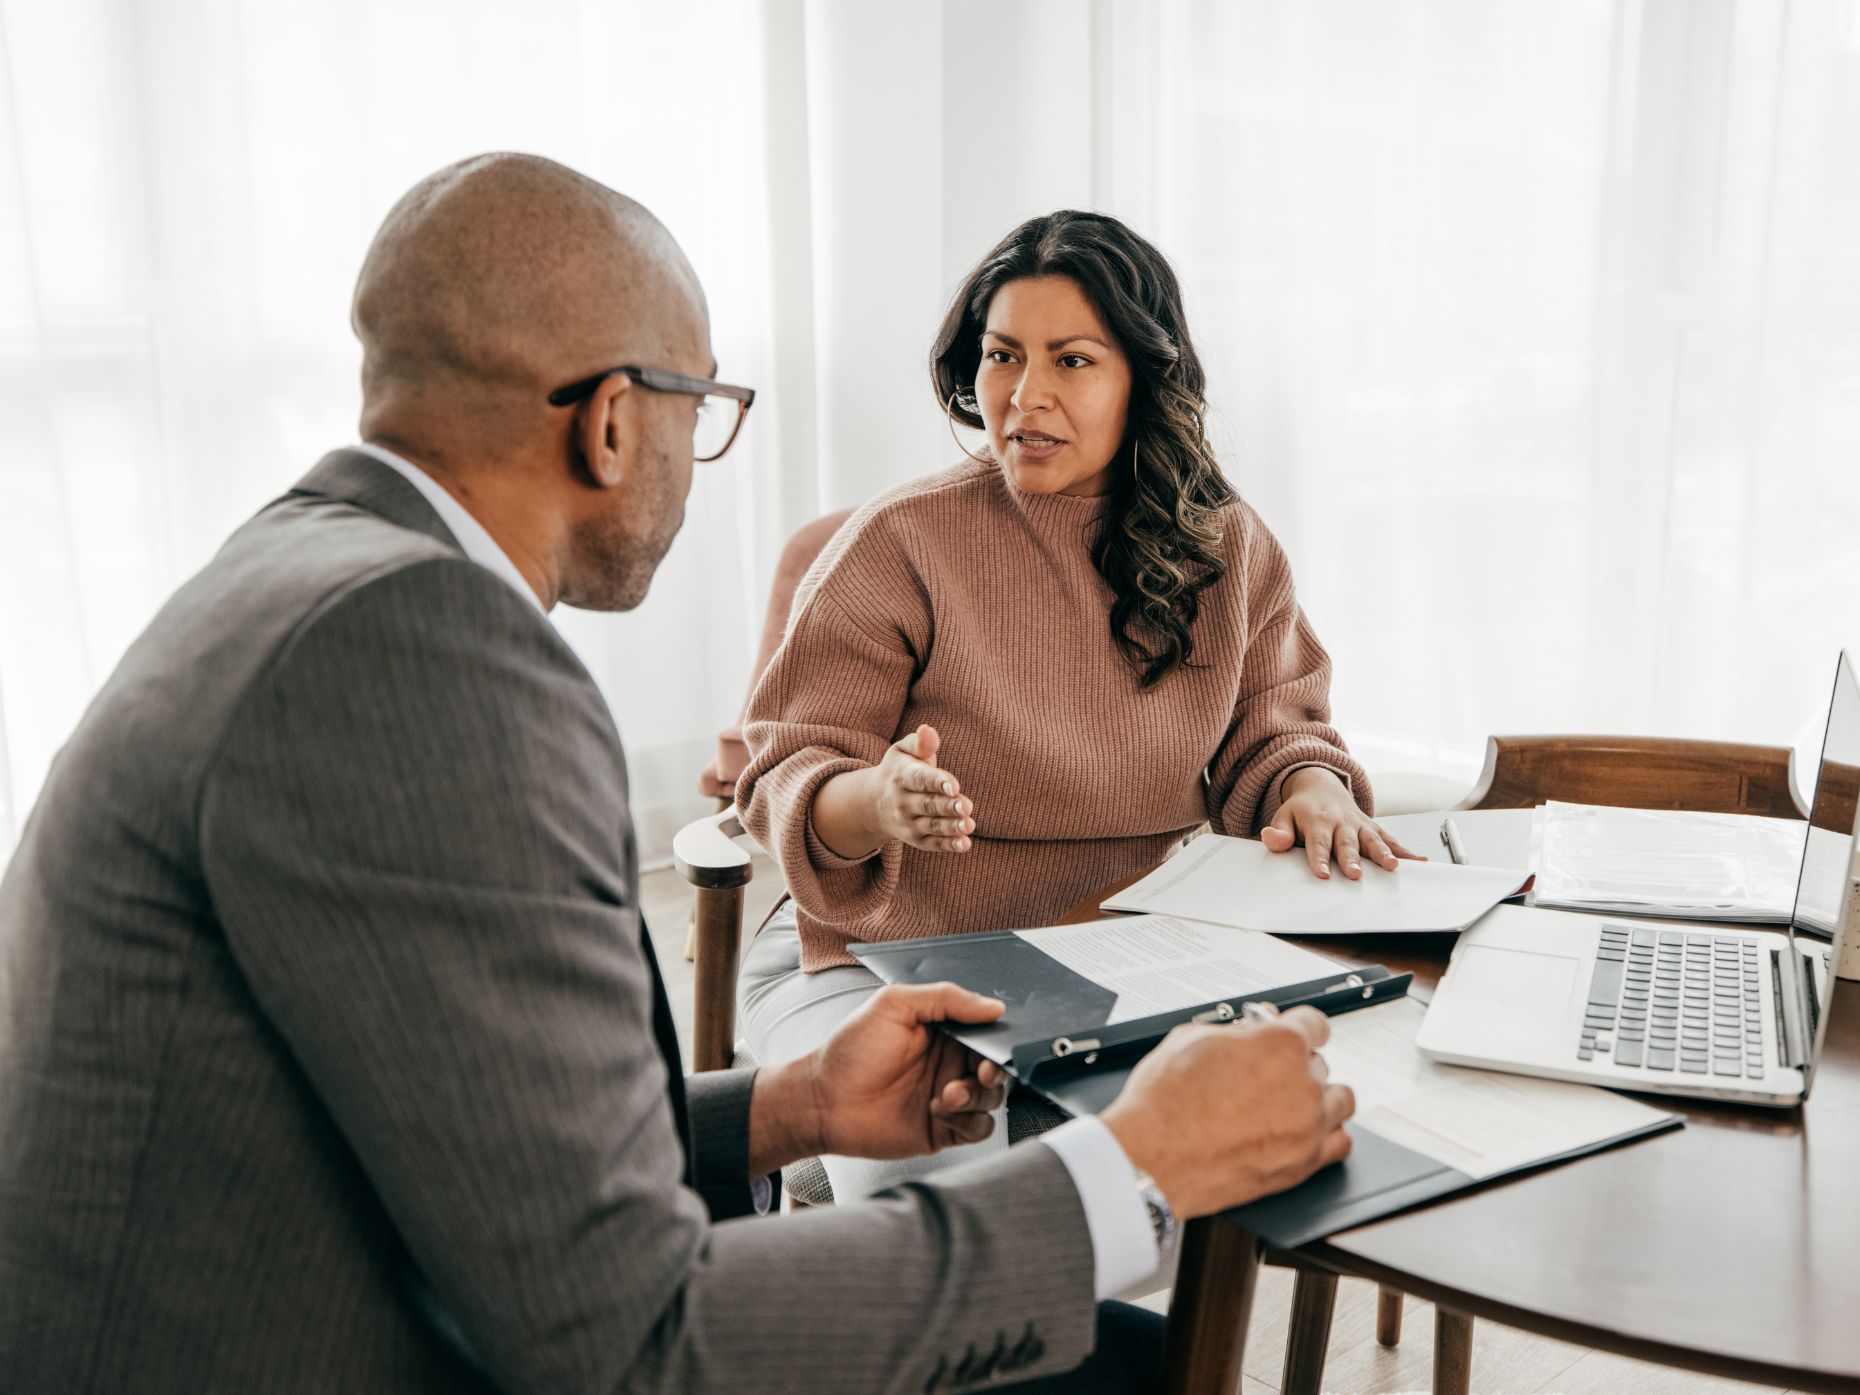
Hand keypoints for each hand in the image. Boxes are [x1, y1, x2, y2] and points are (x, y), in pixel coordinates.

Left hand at [746, 983, 1008, 1175]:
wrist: (823, 1101)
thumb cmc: (851, 1050)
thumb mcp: (894, 1005)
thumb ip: (945, 998)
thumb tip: (994, 1006)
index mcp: (943, 1031)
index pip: (986, 1032)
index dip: (997, 1039)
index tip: (996, 1045)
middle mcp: (949, 1062)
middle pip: (995, 1066)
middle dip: (995, 1070)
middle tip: (981, 1073)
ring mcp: (948, 1097)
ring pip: (991, 1098)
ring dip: (977, 1097)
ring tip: (946, 1096)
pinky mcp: (944, 1129)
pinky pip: (979, 1128)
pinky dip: (969, 1121)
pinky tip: (941, 1112)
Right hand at [811, 724, 974, 860]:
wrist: (873, 804)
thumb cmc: (899, 770)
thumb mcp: (902, 751)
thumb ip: (919, 742)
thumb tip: (928, 730)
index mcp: (901, 777)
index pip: (919, 779)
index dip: (936, 781)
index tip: (953, 784)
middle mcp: (902, 802)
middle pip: (928, 804)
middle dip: (947, 806)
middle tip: (967, 806)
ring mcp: (908, 823)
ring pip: (932, 826)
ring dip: (951, 826)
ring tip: (969, 824)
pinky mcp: (917, 840)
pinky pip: (933, 844)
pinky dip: (949, 845)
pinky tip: (965, 843)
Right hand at [1099, 1006, 1353, 1219]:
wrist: (1151, 1159)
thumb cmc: (1163, 1102)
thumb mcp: (1190, 1040)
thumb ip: (1234, 1029)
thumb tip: (1251, 1028)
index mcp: (1279, 1044)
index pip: (1315, 1023)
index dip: (1296, 1026)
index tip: (1290, 1034)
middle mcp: (1302, 1084)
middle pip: (1320, 1063)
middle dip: (1294, 1064)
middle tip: (1265, 1074)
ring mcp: (1307, 1126)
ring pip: (1339, 1101)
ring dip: (1318, 1098)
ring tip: (1287, 1102)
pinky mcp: (1304, 1164)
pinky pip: (1340, 1143)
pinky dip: (1326, 1135)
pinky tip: (1302, 1131)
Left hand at [1261, 766, 1420, 879]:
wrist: (1322, 786)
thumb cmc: (1302, 810)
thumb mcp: (1284, 816)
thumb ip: (1278, 832)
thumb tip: (1270, 839)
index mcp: (1317, 821)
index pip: (1318, 843)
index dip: (1320, 858)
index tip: (1322, 874)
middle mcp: (1342, 822)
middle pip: (1347, 843)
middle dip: (1352, 859)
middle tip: (1355, 875)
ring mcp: (1360, 825)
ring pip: (1373, 840)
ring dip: (1383, 853)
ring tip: (1392, 867)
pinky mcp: (1374, 828)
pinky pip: (1392, 840)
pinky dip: (1406, 851)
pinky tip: (1421, 862)